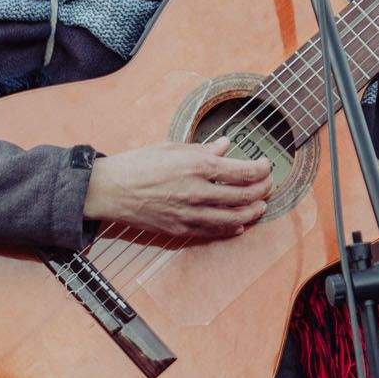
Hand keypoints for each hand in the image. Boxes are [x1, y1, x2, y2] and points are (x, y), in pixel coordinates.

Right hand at [82, 136, 272, 239]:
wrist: (110, 190)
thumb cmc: (139, 164)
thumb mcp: (173, 148)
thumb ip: (204, 149)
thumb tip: (226, 146)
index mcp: (198, 165)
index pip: (244, 171)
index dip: (262, 170)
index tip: (266, 166)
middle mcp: (198, 191)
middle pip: (244, 196)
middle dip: (262, 191)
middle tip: (268, 187)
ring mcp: (190, 213)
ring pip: (234, 218)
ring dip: (252, 213)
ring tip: (259, 207)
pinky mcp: (181, 229)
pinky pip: (214, 231)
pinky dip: (231, 228)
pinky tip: (238, 225)